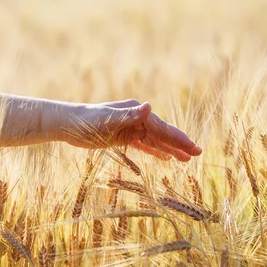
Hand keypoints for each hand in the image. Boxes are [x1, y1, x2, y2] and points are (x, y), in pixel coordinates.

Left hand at [63, 99, 201, 160]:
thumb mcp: (106, 119)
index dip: (178, 139)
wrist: (67, 123)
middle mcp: (136, 117)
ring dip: (171, 149)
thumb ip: (128, 116)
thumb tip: (149, 107)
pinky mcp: (124, 136)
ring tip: (187, 160)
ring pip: (156, 140)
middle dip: (180, 144)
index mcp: (136, 112)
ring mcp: (131, 127)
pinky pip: (144, 145)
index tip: (193, 148)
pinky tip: (166, 158)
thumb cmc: (85, 121)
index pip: (162, 127)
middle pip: (162, 133)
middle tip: (198, 154)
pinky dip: (156, 150)